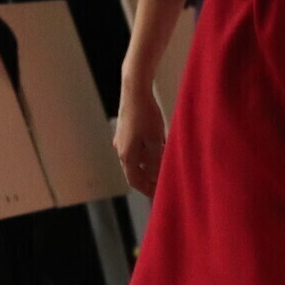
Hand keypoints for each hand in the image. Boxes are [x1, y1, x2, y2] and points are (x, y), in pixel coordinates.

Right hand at [114, 79, 167, 194]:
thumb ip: (155, 162)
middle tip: (163, 183)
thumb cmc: (146, 115)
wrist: (135, 90)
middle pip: (134, 171)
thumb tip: (156, 178)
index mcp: (126, 155)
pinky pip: (135, 147)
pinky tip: (158, 148)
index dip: (147, 189)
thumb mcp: (154, 141)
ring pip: (135, 159)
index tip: (159, 195)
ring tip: (163, 166)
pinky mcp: (125, 129)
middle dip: (148, 178)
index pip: (135, 181)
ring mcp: (121, 139)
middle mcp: (120, 149)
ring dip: (148, 165)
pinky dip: (145, 153)